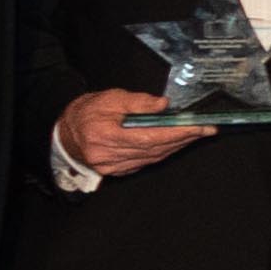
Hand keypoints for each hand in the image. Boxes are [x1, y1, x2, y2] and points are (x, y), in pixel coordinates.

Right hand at [55, 87, 209, 176]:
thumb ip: (137, 102)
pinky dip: (163, 153)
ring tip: (196, 135)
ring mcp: (112, 167)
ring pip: (153, 158)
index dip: (177, 133)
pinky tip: (176, 144)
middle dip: (183, 139)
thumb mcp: (109, 98)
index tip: (199, 126)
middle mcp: (108, 155)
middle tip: (206, 130)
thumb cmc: (86, 112)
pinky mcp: (117, 171)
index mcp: (104, 135)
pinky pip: (146, 162)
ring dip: (177, 147)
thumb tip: (163, 106)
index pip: (149, 137)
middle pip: (155, 149)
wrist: (64, 133)